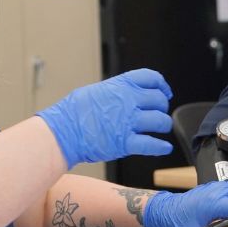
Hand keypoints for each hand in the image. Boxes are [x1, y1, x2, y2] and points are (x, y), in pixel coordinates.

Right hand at [37, 68, 172, 168]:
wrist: (63, 131)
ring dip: (163, 126)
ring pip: (160, 121)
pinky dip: (161, 147)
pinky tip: (165, 148)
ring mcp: (128, 122)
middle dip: (162, 107)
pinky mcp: (125, 143)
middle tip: (159, 113)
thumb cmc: (73, 112)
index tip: (165, 92)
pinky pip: (151, 144)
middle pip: (159, 100)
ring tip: (161, 129)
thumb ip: (116, 92)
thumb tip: (125, 96)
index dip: (162, 85)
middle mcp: (128, 101)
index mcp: (121, 85)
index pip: (151, 77)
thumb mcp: (97, 91)